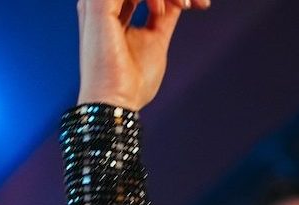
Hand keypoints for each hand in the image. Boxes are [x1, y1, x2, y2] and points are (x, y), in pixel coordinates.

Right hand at [76, 0, 208, 110]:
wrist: (118, 102)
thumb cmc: (133, 81)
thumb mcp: (156, 40)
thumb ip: (163, 17)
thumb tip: (178, 1)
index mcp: (112, 9)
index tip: (201, 5)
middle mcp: (102, 1)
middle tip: (198, 3)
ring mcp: (97, 2)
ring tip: (183, 5)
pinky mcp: (98, 5)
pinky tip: (160, 9)